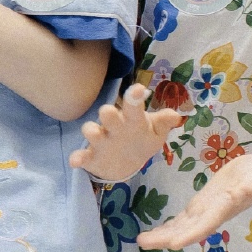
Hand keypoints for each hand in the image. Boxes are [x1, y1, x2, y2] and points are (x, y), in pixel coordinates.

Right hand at [69, 83, 183, 181]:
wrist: (123, 162)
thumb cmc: (140, 140)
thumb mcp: (155, 133)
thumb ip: (163, 123)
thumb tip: (176, 116)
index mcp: (132, 120)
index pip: (133, 107)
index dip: (134, 98)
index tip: (137, 89)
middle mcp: (114, 127)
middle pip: (108, 115)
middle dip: (108, 113)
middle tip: (109, 110)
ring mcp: (101, 140)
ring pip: (92, 132)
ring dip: (92, 131)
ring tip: (94, 133)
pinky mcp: (91, 156)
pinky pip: (83, 156)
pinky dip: (78, 157)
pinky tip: (75, 160)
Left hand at [137, 151, 251, 249]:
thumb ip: (250, 186)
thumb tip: (246, 189)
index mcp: (222, 209)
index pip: (204, 225)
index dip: (188, 235)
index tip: (171, 244)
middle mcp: (212, 214)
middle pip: (186, 229)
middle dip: (165, 237)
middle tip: (141, 242)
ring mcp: (206, 211)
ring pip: (181, 226)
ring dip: (163, 233)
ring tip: (142, 240)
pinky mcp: (203, 204)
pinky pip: (184, 218)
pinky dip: (171, 225)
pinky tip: (159, 231)